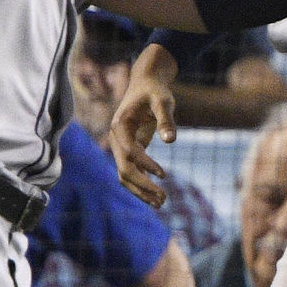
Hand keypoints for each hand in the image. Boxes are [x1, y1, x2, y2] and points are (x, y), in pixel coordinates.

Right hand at [109, 51, 178, 207]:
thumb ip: (165, 119)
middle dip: (142, 186)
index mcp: (120, 125)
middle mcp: (115, 138)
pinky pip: (132, 172)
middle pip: (124, 169)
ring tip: (161, 203)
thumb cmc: (155, 90)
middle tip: (163, 198)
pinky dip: (142, 184)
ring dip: (141, 191)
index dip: (145, 165)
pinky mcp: (128, 150)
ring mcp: (120, 146)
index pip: (129, 152)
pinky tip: (156, 196)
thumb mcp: (163, 101)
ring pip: (125, 175)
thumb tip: (170, 141)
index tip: (163, 175)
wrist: (146, 83)